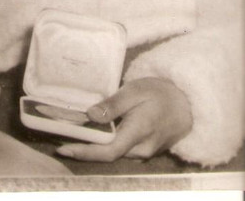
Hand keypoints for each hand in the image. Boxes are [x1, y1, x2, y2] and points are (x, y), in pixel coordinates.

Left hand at [56, 77, 192, 161]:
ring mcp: (144, 152)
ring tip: (69, 133)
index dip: (85, 152)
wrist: (188, 104)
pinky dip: (104, 142)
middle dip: (83, 148)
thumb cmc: (160, 93)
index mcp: (139, 132)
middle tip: (57, 137)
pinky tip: (91, 132)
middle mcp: (141, 148)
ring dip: (92, 145)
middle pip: (107, 153)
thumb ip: (113, 105)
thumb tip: (90, 115)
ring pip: (113, 152)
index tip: (63, 149)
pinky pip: (120, 149)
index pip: (108, 150)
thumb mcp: (135, 91)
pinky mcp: (143, 149)